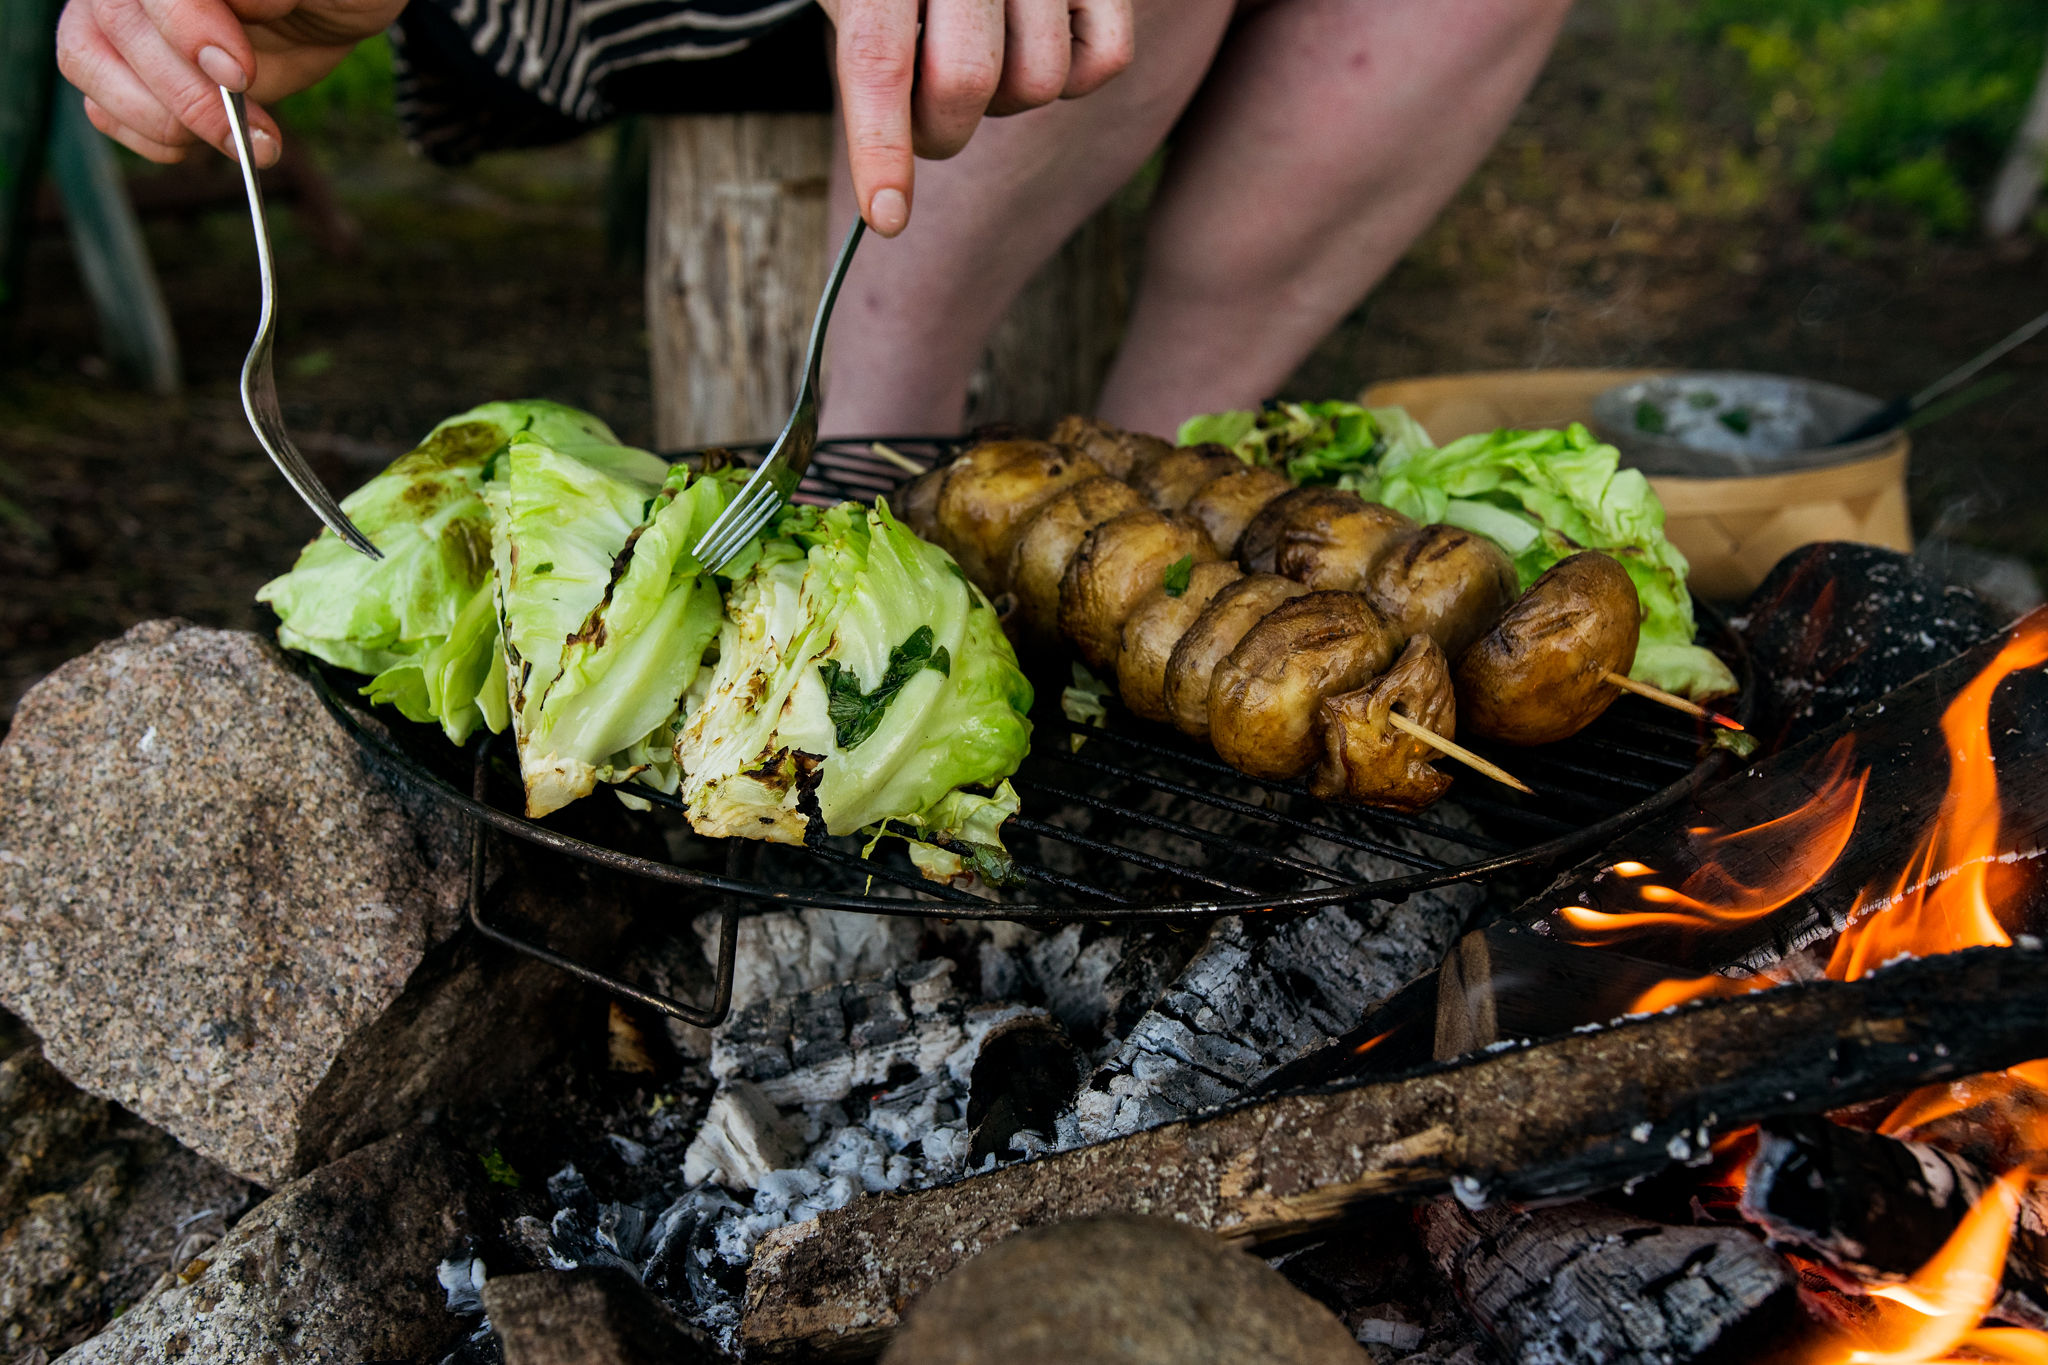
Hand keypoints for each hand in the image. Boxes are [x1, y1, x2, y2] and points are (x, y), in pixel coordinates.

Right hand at [55, 0, 403, 167]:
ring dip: (166, 123)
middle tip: (256, 133)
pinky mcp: (126, 71)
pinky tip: (213, 147)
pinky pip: (104, 109)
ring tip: (244, 144)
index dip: (186, 28)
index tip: (239, 74)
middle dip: (188, 94)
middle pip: (117, 28)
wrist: (328, 10)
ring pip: (90, 64)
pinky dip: (156, 140)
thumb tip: (240, 3)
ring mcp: (117, 20)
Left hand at [818, 0, 1134, 236]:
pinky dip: (1076, 76)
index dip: (881, 146)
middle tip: (928, 114)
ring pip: (1040, 81)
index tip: (886, 215)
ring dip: (1008, 97)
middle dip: (942, 129)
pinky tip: (1039, 41)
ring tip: (985, 51)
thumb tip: (887, 182)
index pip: (879, 58)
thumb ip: (872, 57)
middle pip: (965, 82)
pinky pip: (1105, 60)